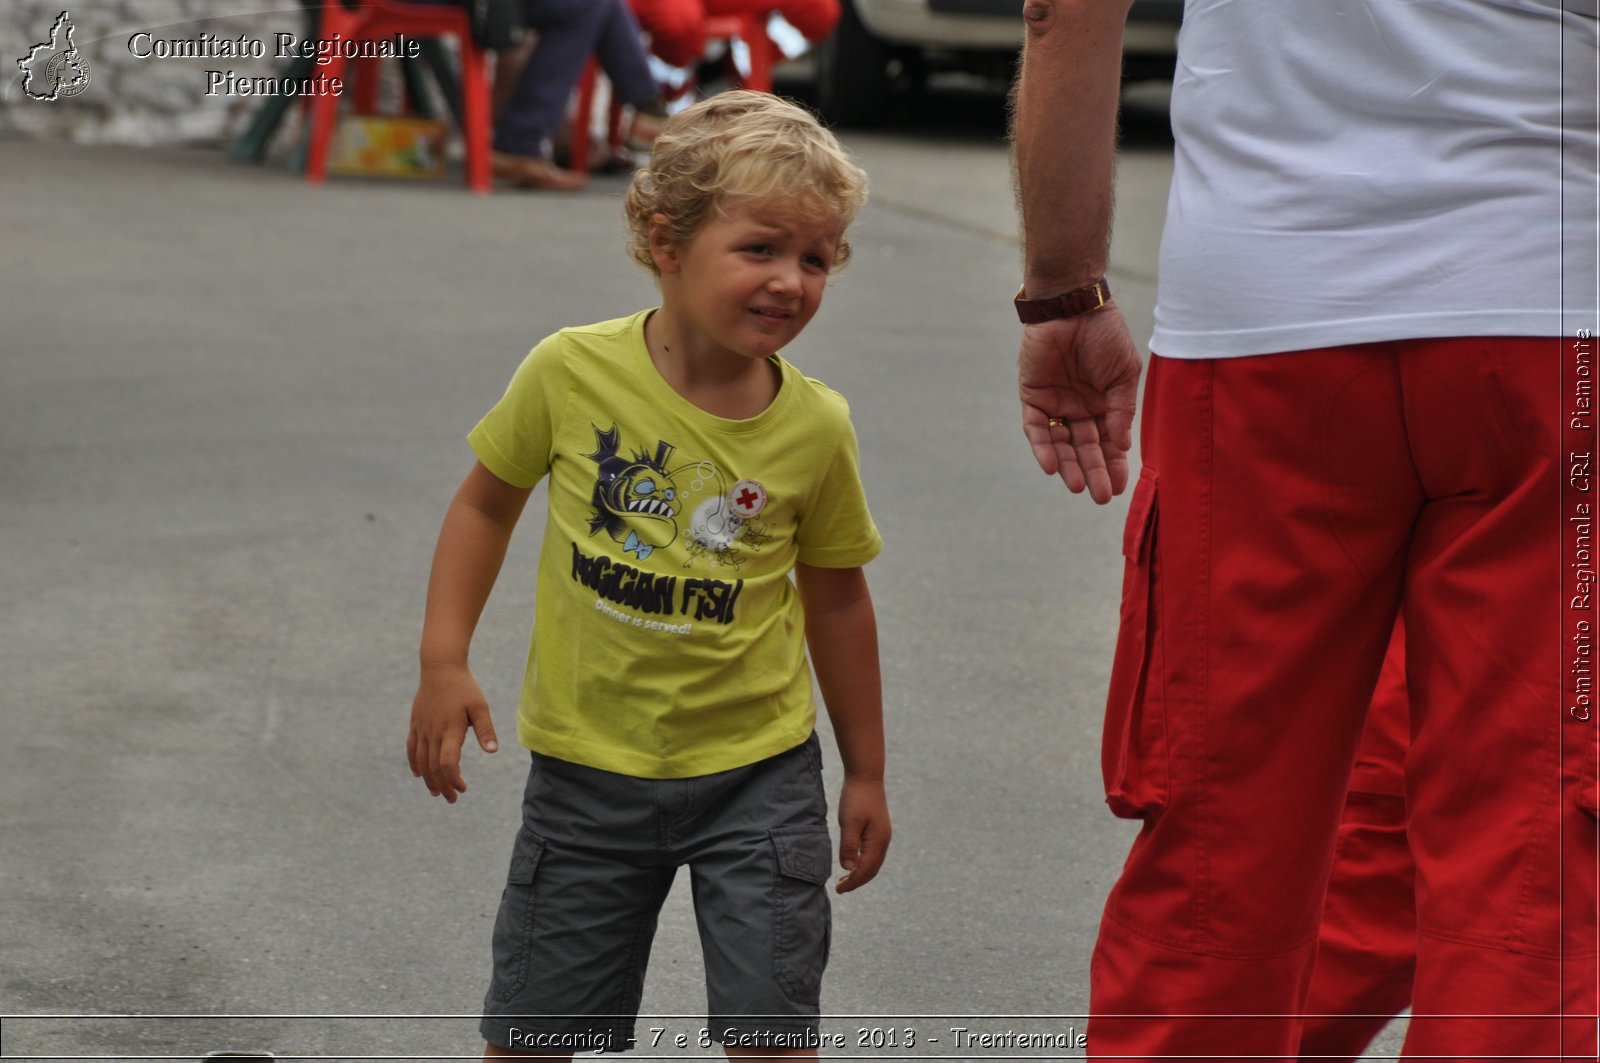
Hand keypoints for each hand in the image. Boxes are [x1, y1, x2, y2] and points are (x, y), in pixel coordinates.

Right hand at [407, 663, 498, 802]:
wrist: (440, 668)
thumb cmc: (464, 687)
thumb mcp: (480, 707)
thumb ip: (486, 729)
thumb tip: (493, 751)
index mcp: (450, 730)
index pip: (448, 763)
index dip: (453, 779)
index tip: (463, 787)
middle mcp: (433, 732)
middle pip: (434, 767)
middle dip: (442, 786)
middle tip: (452, 799)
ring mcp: (422, 729)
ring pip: (421, 761)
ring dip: (429, 779)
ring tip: (436, 792)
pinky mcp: (415, 724)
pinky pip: (412, 748)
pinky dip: (415, 763)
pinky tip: (420, 774)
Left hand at [835, 776, 889, 893]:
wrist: (866, 776)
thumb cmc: (856, 798)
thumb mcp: (849, 821)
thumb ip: (849, 845)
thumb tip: (848, 868)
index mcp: (878, 841)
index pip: (865, 870)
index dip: (852, 882)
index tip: (838, 890)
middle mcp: (883, 841)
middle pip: (872, 869)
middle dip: (857, 881)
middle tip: (840, 889)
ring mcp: (883, 835)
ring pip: (873, 862)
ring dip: (860, 873)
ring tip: (845, 879)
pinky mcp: (878, 829)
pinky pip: (872, 853)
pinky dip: (863, 862)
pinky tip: (853, 861)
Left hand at [1018, 304, 1142, 502]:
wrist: (1074, 305)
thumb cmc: (1105, 335)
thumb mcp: (1124, 374)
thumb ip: (1122, 409)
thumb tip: (1122, 446)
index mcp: (1104, 404)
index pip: (1109, 442)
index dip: (1115, 465)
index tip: (1120, 487)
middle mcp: (1079, 408)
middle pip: (1085, 448)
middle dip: (1094, 472)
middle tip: (1101, 496)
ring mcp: (1056, 404)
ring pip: (1060, 444)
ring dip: (1068, 466)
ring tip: (1078, 486)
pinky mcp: (1033, 396)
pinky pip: (1035, 428)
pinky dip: (1042, 447)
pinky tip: (1051, 466)